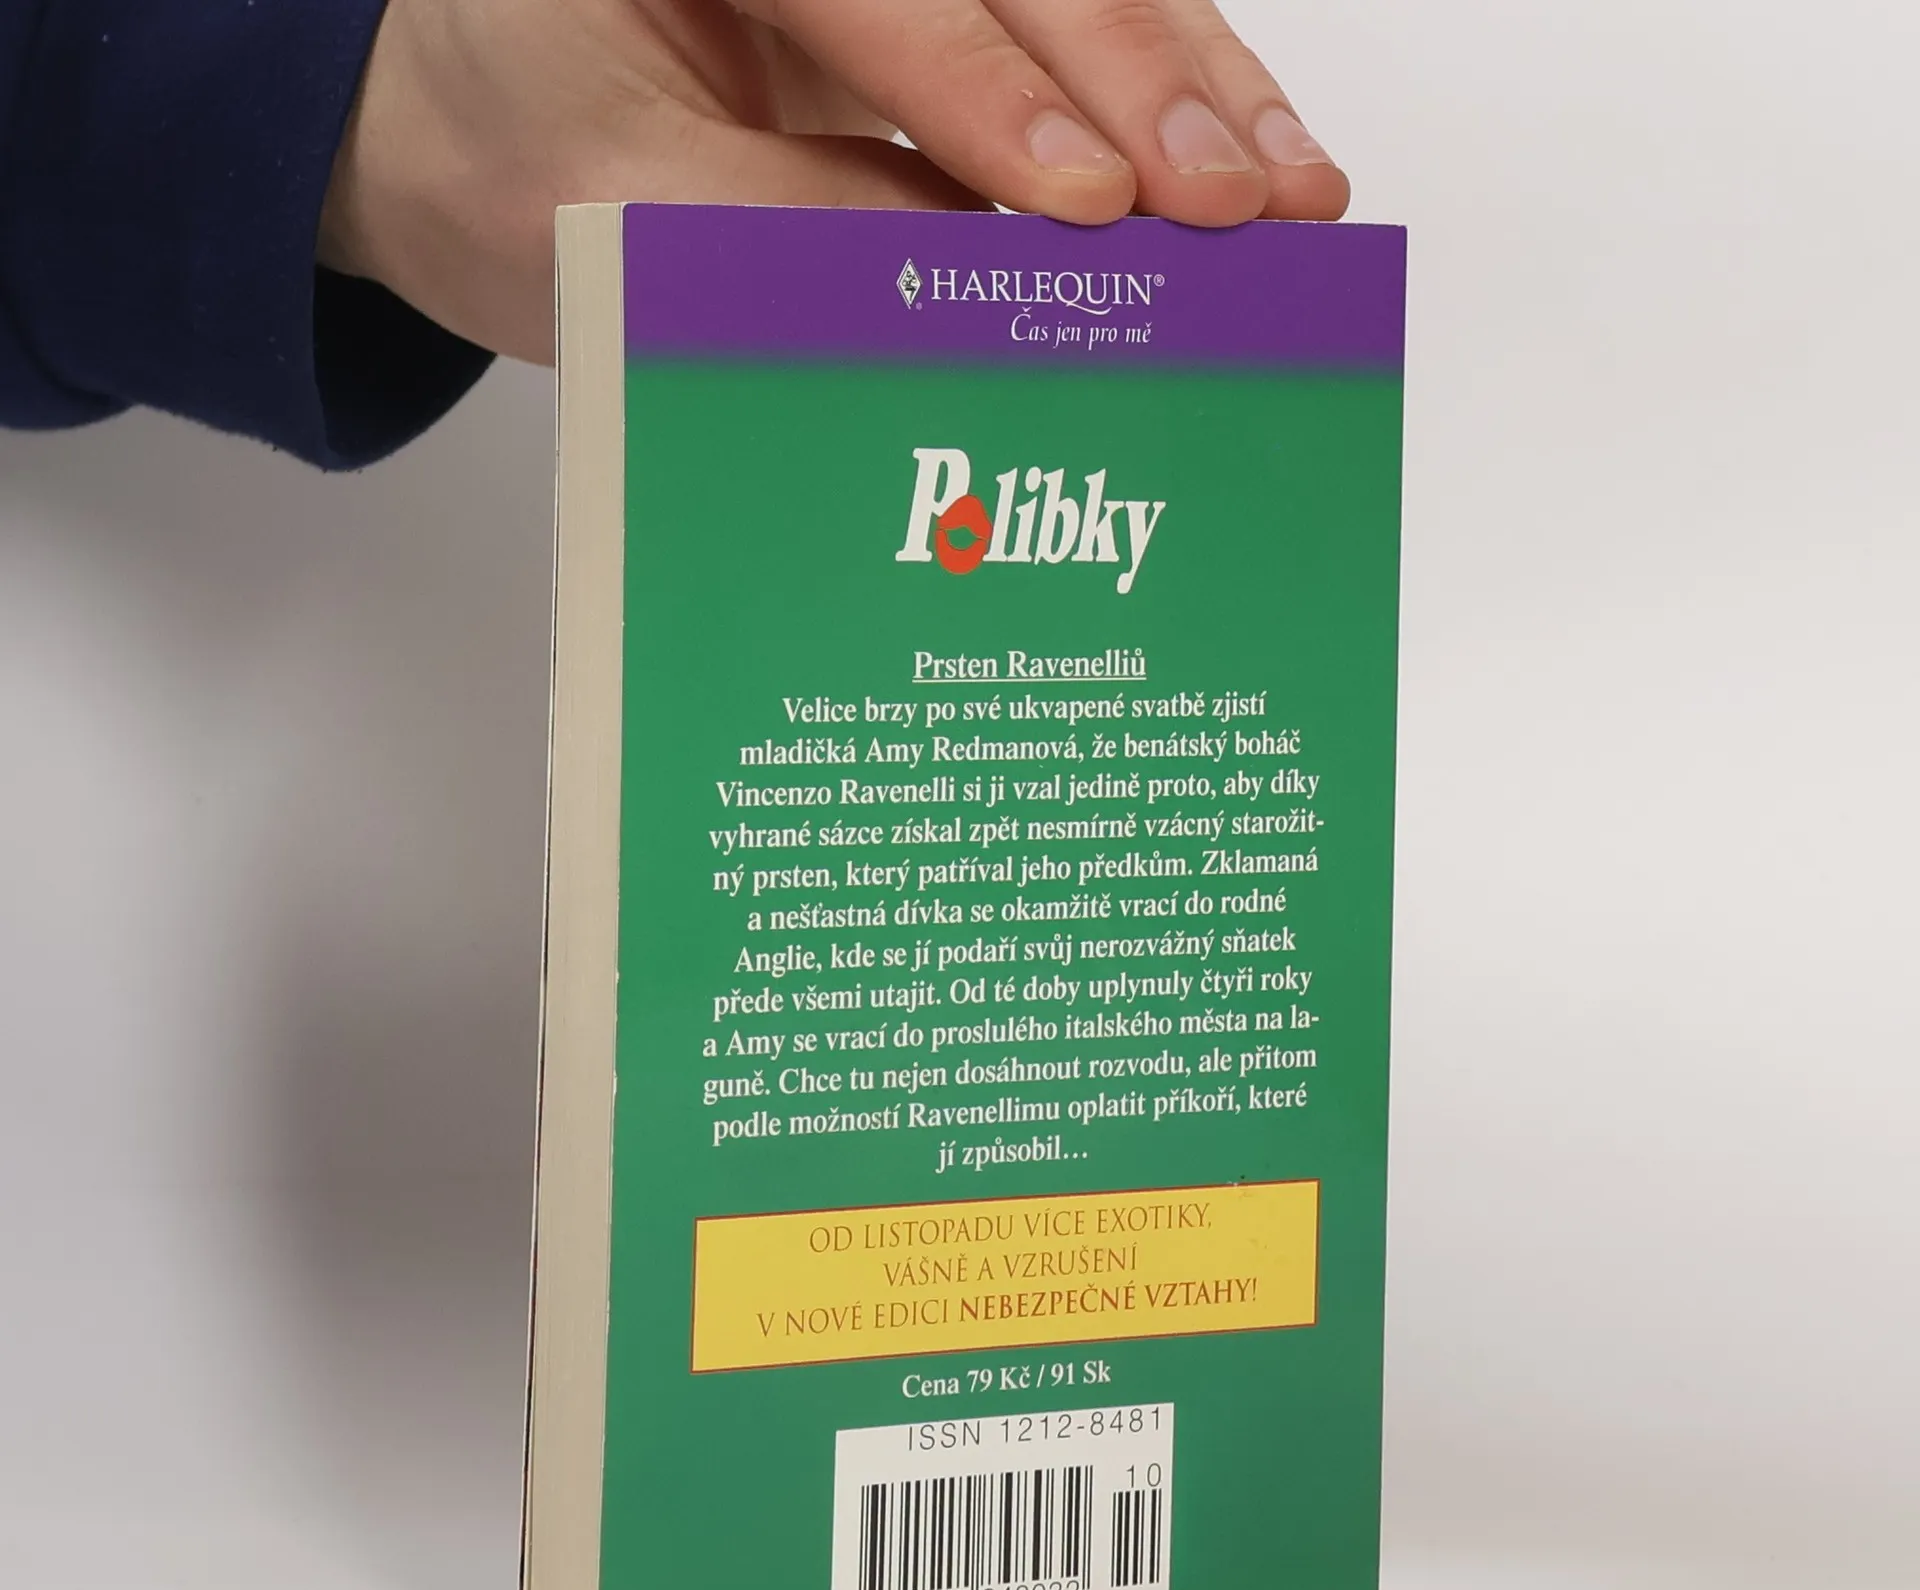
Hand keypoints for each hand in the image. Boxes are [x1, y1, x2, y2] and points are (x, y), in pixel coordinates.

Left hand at [321, 0, 1350, 364]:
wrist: (478, 141)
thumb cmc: (517, 163)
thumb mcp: (611, 217)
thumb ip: (790, 239)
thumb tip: (981, 296)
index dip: (990, 97)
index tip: (1084, 202)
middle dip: (1139, 80)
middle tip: (1239, 200)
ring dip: (1194, 88)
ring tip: (1293, 190)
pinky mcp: (945, 12)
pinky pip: (1077, 43)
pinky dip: (1170, 109)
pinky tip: (1252, 165)